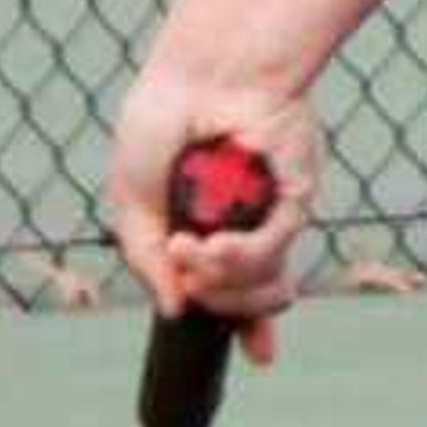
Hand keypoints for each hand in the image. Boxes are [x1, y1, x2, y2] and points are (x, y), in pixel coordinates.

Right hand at [104, 62, 321, 359]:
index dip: (242, 327)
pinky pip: (272, 253)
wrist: (202, 72)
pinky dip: (240, 260)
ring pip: (258, 287)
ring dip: (219, 278)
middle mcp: (245, 230)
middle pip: (243, 303)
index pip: (229, 293)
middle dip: (214, 300)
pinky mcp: (294, 199)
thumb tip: (174, 311)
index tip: (258, 354)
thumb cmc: (163, 121)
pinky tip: (211, 246)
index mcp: (206, 231)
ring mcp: (272, 217)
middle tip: (183, 262)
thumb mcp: (132, 200)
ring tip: (189, 247)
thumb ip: (147, 260)